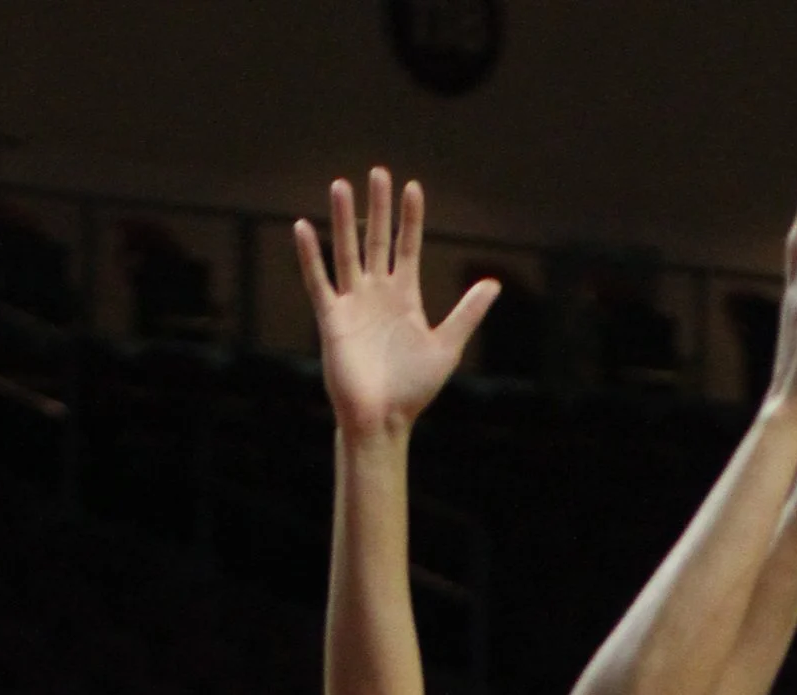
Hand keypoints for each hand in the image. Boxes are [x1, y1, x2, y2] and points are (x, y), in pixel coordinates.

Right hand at [296, 169, 498, 441]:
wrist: (383, 420)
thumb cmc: (414, 390)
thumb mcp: (447, 347)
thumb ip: (467, 313)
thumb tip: (493, 284)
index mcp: (404, 297)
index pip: (407, 247)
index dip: (410, 218)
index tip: (413, 187)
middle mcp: (377, 293)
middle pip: (377, 240)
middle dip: (379, 207)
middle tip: (378, 172)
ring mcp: (353, 303)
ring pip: (347, 251)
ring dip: (344, 220)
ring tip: (342, 185)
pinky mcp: (331, 318)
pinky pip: (318, 281)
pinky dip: (310, 256)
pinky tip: (303, 227)